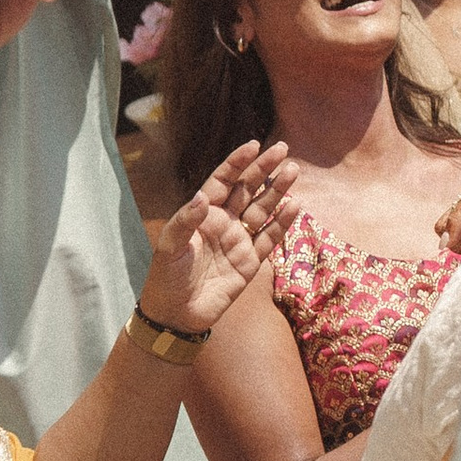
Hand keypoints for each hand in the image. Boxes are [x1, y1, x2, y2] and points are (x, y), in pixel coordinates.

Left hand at [138, 140, 297, 334]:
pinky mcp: (250, 262)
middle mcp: (224, 222)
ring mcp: (239, 241)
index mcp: (203, 214)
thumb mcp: (169, 247)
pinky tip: (294, 206)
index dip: (237, 163)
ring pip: (262, 210)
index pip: (223, 181)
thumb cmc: (166, 278)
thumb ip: (185, 221)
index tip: (254, 146)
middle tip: (282, 149)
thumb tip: (203, 198)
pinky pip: (269, 238)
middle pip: (247, 189)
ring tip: (293, 172)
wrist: (177, 315)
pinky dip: (282, 223)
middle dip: (264, 169)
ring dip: (277, 191)